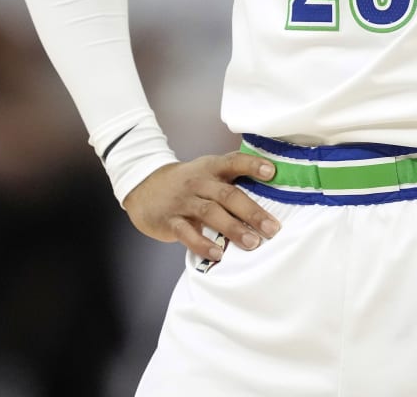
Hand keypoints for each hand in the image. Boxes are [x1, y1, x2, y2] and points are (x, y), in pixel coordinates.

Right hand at [123, 152, 282, 262]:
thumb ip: (231, 179)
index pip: (233, 162)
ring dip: (233, 229)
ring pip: (210, 213)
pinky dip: (203, 244)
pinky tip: (218, 254)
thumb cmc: (187, 184)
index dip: (252, 165)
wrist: (144, 188)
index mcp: (210, 168)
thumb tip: (272, 191)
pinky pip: (187, 233)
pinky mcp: (170, 221)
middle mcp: (198, 182)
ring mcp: (183, 201)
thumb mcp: (206, 173)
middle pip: (226, 194)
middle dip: (251, 211)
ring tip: (252, 243)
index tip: (272, 172)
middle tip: (272, 228)